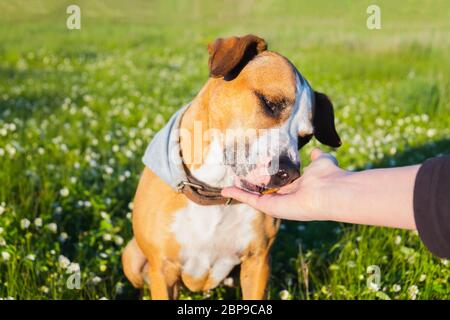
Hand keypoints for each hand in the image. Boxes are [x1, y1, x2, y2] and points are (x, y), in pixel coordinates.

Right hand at [222, 148, 350, 220]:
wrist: (332, 190)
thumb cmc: (329, 176)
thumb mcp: (321, 161)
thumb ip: (316, 157)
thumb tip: (315, 151)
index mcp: (297, 188)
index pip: (279, 184)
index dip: (267, 178)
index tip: (257, 171)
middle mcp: (286, 198)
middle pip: (264, 192)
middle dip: (251, 186)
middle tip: (237, 177)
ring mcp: (277, 204)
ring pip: (254, 197)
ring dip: (240, 191)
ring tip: (227, 185)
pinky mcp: (270, 207)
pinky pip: (251, 200)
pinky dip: (238, 195)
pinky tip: (226, 190)